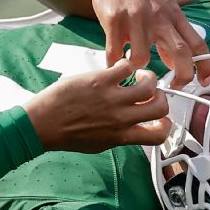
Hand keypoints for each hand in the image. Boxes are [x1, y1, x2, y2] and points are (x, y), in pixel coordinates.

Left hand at [24, 59, 171, 153]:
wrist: (43, 124)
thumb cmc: (68, 135)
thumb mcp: (100, 144)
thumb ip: (121, 136)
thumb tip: (134, 128)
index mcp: (122, 136)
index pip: (158, 135)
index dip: (165, 126)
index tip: (160, 119)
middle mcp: (122, 118)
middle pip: (160, 107)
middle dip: (161, 98)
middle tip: (151, 92)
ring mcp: (113, 98)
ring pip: (149, 84)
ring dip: (149, 78)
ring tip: (140, 75)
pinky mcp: (101, 80)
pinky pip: (126, 67)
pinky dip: (127, 65)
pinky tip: (120, 68)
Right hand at [90, 0, 209, 88]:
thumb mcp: (164, 7)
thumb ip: (171, 34)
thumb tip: (173, 63)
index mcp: (174, 15)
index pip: (197, 43)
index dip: (204, 65)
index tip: (204, 81)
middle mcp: (159, 17)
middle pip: (180, 53)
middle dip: (181, 76)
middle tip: (173, 87)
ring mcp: (136, 19)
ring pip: (142, 58)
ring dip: (138, 68)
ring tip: (133, 66)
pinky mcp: (114, 20)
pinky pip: (115, 52)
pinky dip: (115, 64)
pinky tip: (114, 63)